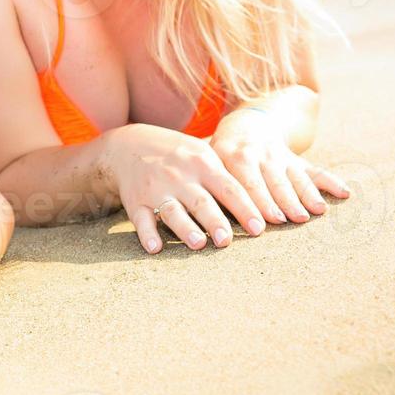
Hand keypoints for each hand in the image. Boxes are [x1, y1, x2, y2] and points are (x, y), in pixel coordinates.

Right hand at [109, 122, 265, 253]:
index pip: (229, 188)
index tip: (260, 228)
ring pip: (172, 211)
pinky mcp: (135, 202)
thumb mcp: (203, 154)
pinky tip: (155, 248)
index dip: (244, 209)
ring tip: (199, 243)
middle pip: (201, 201)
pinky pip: (141, 220)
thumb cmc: (179, 155)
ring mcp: (156, 189)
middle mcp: (180, 176)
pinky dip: (147, 234)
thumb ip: (228, 177)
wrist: (129, 145)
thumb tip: (265, 205)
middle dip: (215, 221)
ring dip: (185, 228)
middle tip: (227, 241)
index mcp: (202, 164)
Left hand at [209, 108, 350, 224]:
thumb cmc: (221, 154)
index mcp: (233, 156)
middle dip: (283, 201)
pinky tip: (345, 193)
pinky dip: (330, 182)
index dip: (254, 202)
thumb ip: (211, 185)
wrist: (245, 126)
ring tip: (317, 211)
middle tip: (292, 219)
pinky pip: (315, 171)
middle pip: (272, 181)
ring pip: (295, 178)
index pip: (245, 182)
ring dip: (306, 194)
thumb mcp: (210, 160)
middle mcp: (259, 155)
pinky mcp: (296, 161)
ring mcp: (280, 157)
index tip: (261, 224)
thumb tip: (205, 218)